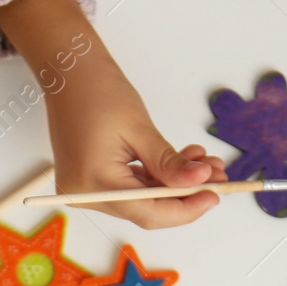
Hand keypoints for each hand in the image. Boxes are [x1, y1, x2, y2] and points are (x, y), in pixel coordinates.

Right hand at [45, 62, 228, 228]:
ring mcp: (87, 190)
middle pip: (146, 210)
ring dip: (174, 185)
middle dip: (184, 196)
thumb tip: (200, 182)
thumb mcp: (140, 129)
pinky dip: (157, 178)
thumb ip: (169, 163)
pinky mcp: (92, 181)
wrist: (69, 72)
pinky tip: (181, 163)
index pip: (148, 213)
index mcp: (94, 184)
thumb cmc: (98, 92)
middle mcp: (85, 195)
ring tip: (205, 164)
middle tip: (217, 178)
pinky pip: (131, 188)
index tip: (214, 196)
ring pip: (142, 200)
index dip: (186, 209)